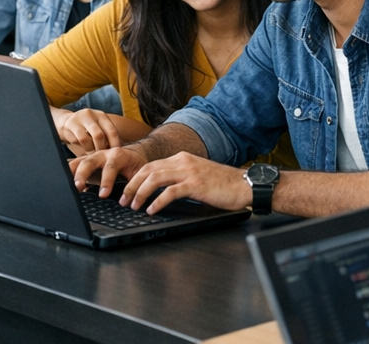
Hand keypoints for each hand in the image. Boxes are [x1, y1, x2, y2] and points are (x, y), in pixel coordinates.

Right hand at [55, 108, 124, 151]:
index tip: (115, 155)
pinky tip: (83, 148)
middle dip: (101, 149)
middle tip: (102, 156)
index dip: (114, 145)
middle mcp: (91, 114)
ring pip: (87, 139)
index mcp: (101, 115)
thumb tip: (118, 152)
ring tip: (91, 152)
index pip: (112, 131)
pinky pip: (76, 140)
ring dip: (90, 150)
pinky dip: (81, 147)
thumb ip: (106, 137)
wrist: (66, 122)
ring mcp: (79, 118)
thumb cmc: (87, 129)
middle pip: (99, 135)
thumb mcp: (98, 128)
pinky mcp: (70, 124)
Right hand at [69, 145, 148, 198]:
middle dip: (82, 174)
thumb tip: (128, 201)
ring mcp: (93, 156)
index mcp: (118, 155)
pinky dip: (68, 172)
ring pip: (79, 161)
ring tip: (65, 184)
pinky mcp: (86, 161)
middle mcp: (103, 154)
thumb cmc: (136, 166)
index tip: (103, 195)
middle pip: (90, 161)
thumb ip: (133, 185)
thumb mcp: (138, 174)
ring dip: (71, 172)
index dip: (106, 181)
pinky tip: (61, 179)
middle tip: (78, 187)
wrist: (134, 154)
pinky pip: (75, 164)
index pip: (110, 167)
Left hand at [119, 152, 250, 213]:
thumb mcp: (197, 176)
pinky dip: (158, 201)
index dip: (136, 178)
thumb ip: (180, 178)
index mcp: (182, 158)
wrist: (245, 185)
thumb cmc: (223, 184)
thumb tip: (161, 191)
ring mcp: (189, 172)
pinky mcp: (196, 184)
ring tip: (133, 205)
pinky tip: (152, 210)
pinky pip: (171, 192)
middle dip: (132, 185)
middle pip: (148, 170)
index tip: (127, 190)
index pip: (151, 165)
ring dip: (140, 193)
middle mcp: (183, 161)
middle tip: (123, 199)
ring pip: (155, 178)